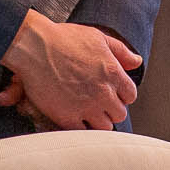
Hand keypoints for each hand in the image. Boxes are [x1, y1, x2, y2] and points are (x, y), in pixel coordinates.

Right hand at [0, 12, 139, 129]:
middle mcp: (102, 92)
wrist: (33, 46)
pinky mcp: (67, 117)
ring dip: (97, 119)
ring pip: (105, 127)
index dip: (121, 94)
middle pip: (119, 114)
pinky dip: (80, 126)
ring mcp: (85, 106)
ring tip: (86, 111)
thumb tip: (136, 62)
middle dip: (111, 108)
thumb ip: (120, 51)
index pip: (130, 95)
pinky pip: (83, 131)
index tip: (111, 92)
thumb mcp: (97, 37)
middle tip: (98, 102)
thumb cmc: (62, 38)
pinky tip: (73, 115)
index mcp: (112, 72)